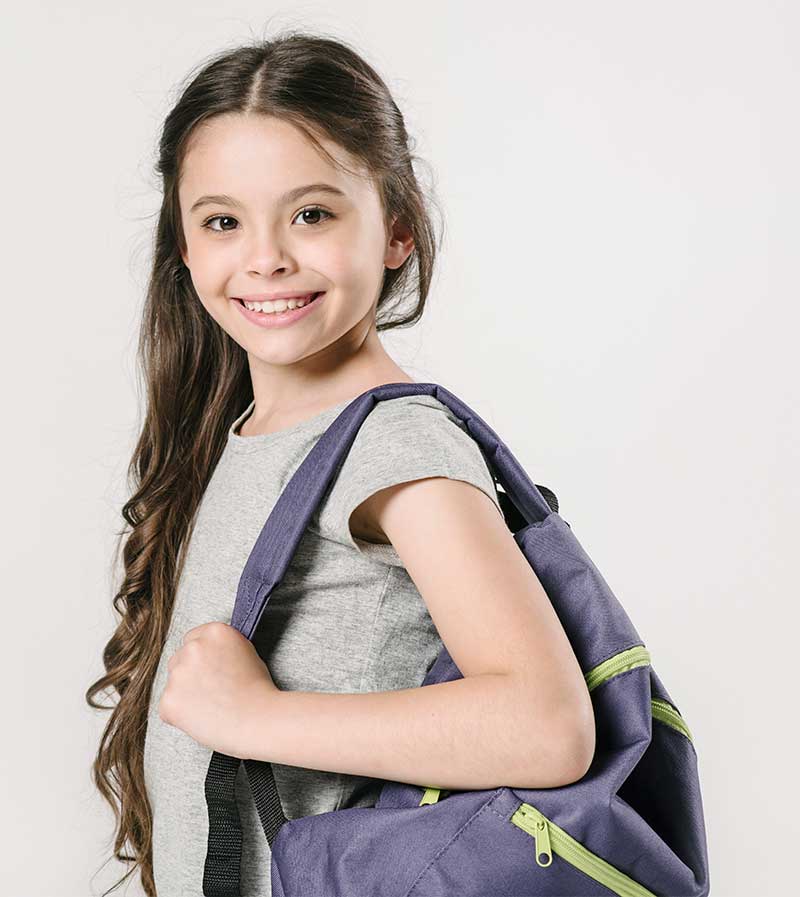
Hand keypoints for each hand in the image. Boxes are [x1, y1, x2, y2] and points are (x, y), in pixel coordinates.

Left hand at [158, 621, 279, 758]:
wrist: (257, 720)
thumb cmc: (258, 690)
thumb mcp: (247, 652)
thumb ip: (222, 648)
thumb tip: (210, 656)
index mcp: (214, 632)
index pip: (193, 638)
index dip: (202, 657)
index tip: (210, 670)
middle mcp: (193, 647)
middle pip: (179, 658)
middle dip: (190, 673)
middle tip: (210, 691)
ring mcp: (178, 673)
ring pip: (173, 683)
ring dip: (184, 693)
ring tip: (210, 707)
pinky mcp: (168, 700)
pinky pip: (168, 706)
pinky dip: (179, 715)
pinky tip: (201, 718)